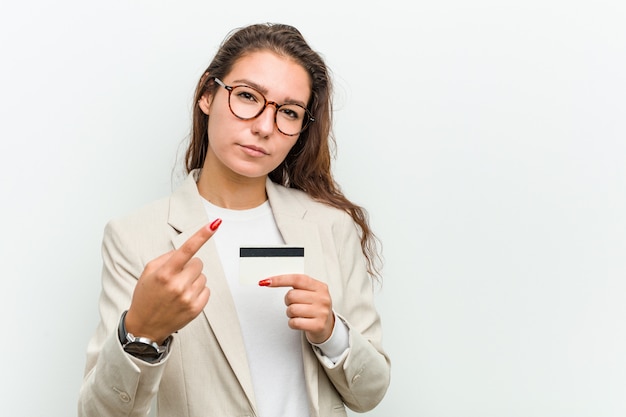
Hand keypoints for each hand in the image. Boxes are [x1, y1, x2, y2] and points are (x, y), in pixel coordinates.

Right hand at [125, 219, 221, 343]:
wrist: (145, 326)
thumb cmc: (146, 297)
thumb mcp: (148, 272)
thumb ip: (167, 258)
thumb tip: (185, 250)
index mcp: (164, 273)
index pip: (187, 249)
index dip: (202, 235)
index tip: (214, 224)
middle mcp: (177, 285)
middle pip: (198, 263)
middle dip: (189, 267)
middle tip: (177, 277)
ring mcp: (188, 298)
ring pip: (203, 276)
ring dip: (193, 280)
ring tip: (178, 290)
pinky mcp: (196, 308)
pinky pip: (207, 290)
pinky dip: (198, 291)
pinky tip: (185, 298)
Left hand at [259, 274, 333, 343]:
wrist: (328, 327)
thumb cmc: (315, 308)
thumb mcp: (312, 292)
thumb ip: (298, 285)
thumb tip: (271, 281)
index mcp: (320, 287)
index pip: (297, 279)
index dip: (280, 279)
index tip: (267, 281)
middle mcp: (322, 298)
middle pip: (292, 295)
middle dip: (288, 301)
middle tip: (295, 304)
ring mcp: (321, 312)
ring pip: (291, 309)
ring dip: (290, 313)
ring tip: (298, 314)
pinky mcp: (317, 325)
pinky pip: (294, 322)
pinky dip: (292, 323)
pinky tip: (299, 321)